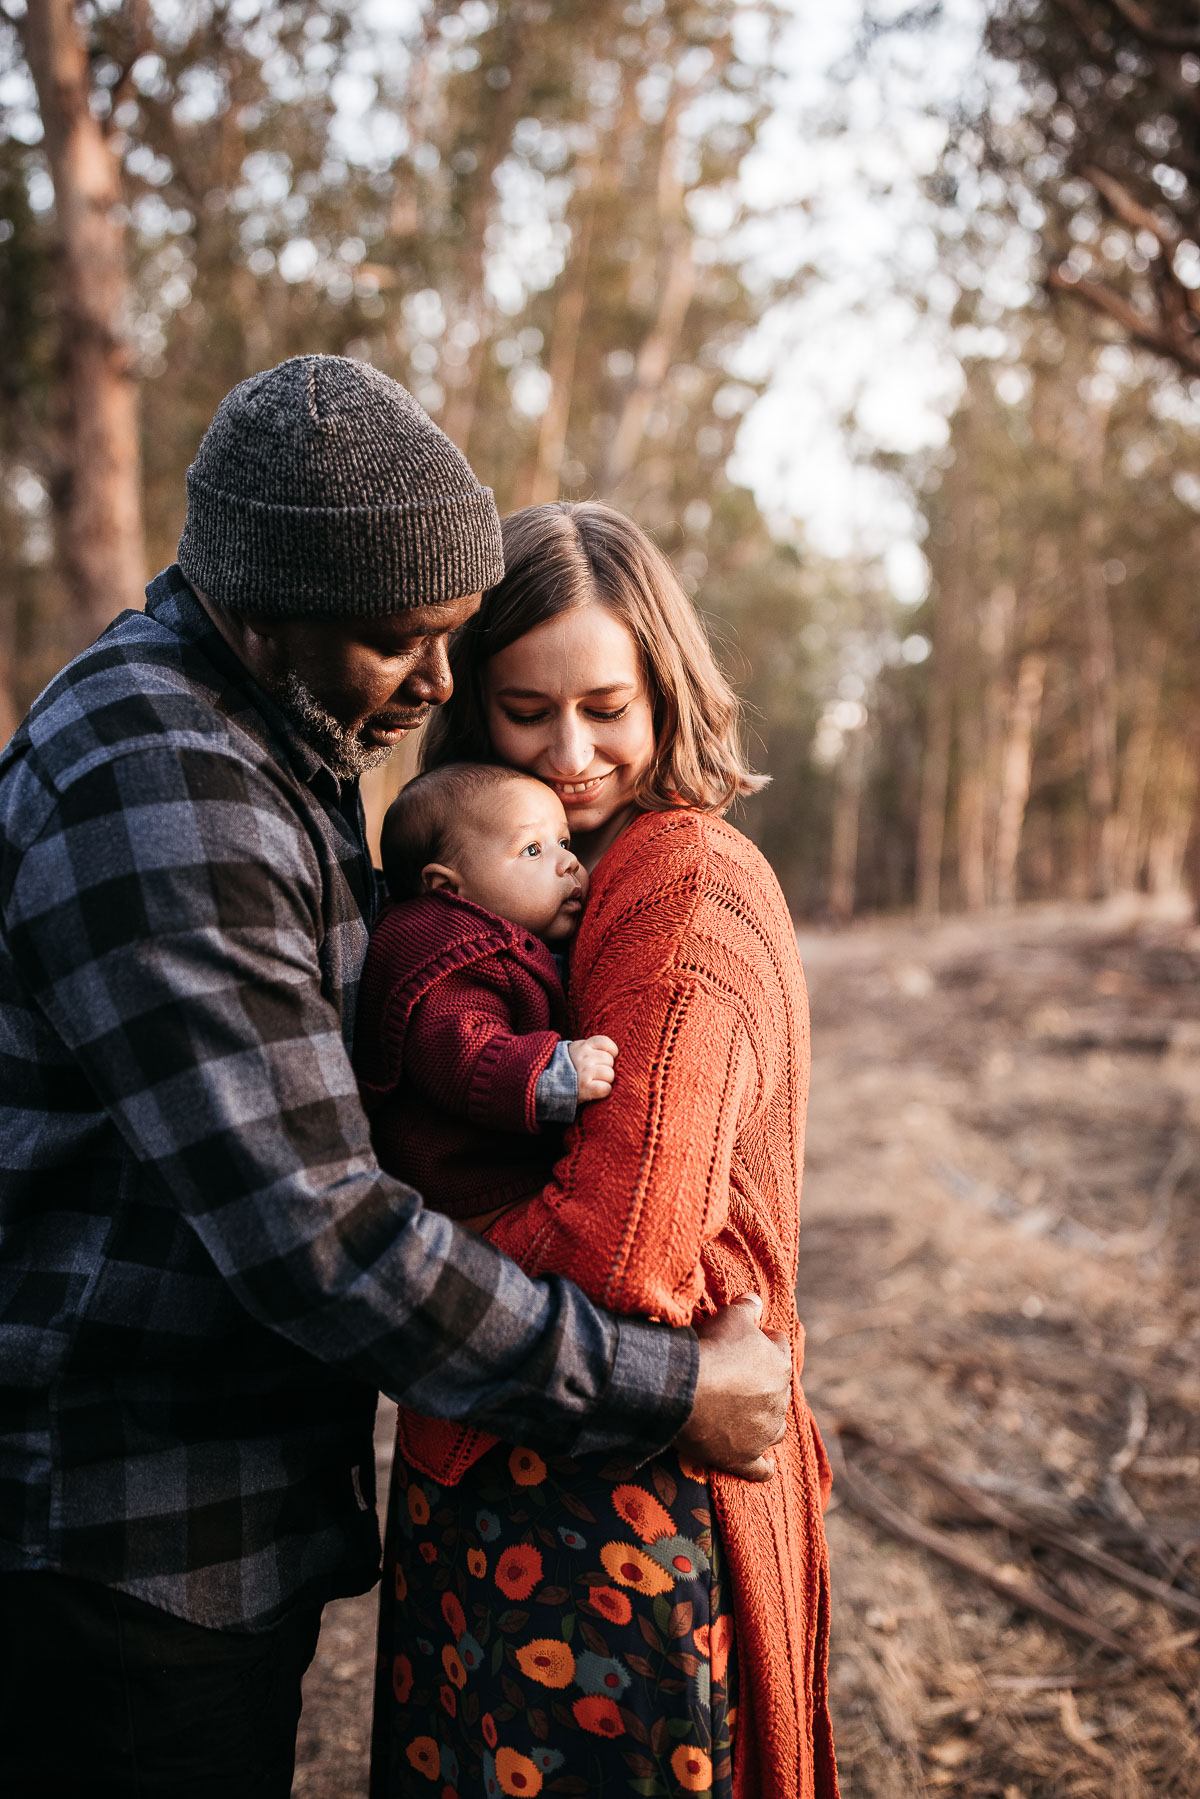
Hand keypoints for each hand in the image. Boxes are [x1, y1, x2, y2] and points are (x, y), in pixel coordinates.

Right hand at [568, 1035, 617, 1101]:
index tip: (606, 1058)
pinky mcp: (585, 1087)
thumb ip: (592, 1050)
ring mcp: (584, 1072)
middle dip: (607, 1068)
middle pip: (610, 1060)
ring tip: (596, 1082)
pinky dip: (604, 1091)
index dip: (611, 1051)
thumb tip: (616, 1055)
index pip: (605, 1042)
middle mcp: (583, 1057)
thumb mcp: (576, 1052)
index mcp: (582, 1046)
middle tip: (596, 1074)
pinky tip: (596, 1090)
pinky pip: (606, 1088)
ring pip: (610, 1074)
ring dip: (606, 1080)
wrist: (548, 1086)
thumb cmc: (569, 1069)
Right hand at [675, 1295, 789, 1481]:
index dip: (763, 1342)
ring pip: (776, 1429)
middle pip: (778, 1389)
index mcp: (780, 1365)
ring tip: (748, 1416)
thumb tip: (756, 1299)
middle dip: (763, 1382)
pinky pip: (762, 1469)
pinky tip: (766, 1467)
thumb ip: (748, 1307)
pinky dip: (764, 1468)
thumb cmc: (712, 1349)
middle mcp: (779, 1401)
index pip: (779, 1348)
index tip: (746, 1341)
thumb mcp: (732, 1316)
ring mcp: (764, 1433)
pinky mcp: (745, 1458)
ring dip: (766, 1422)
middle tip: (737, 1377)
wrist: (686, 1389)